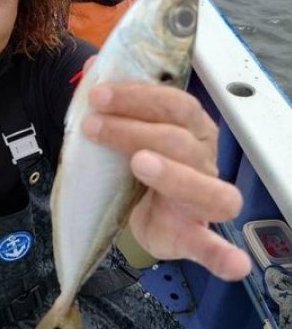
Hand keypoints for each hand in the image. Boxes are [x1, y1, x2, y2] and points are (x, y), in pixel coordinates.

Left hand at [80, 71, 248, 280]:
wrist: (139, 214)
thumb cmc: (136, 165)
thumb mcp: (124, 131)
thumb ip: (114, 100)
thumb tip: (95, 63)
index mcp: (190, 131)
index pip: (175, 105)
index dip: (139, 96)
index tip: (98, 95)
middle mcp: (204, 162)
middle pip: (181, 141)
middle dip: (135, 130)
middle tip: (95, 126)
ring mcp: (204, 201)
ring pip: (209, 189)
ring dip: (174, 175)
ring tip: (139, 163)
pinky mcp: (194, 237)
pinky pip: (217, 249)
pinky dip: (225, 256)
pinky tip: (234, 264)